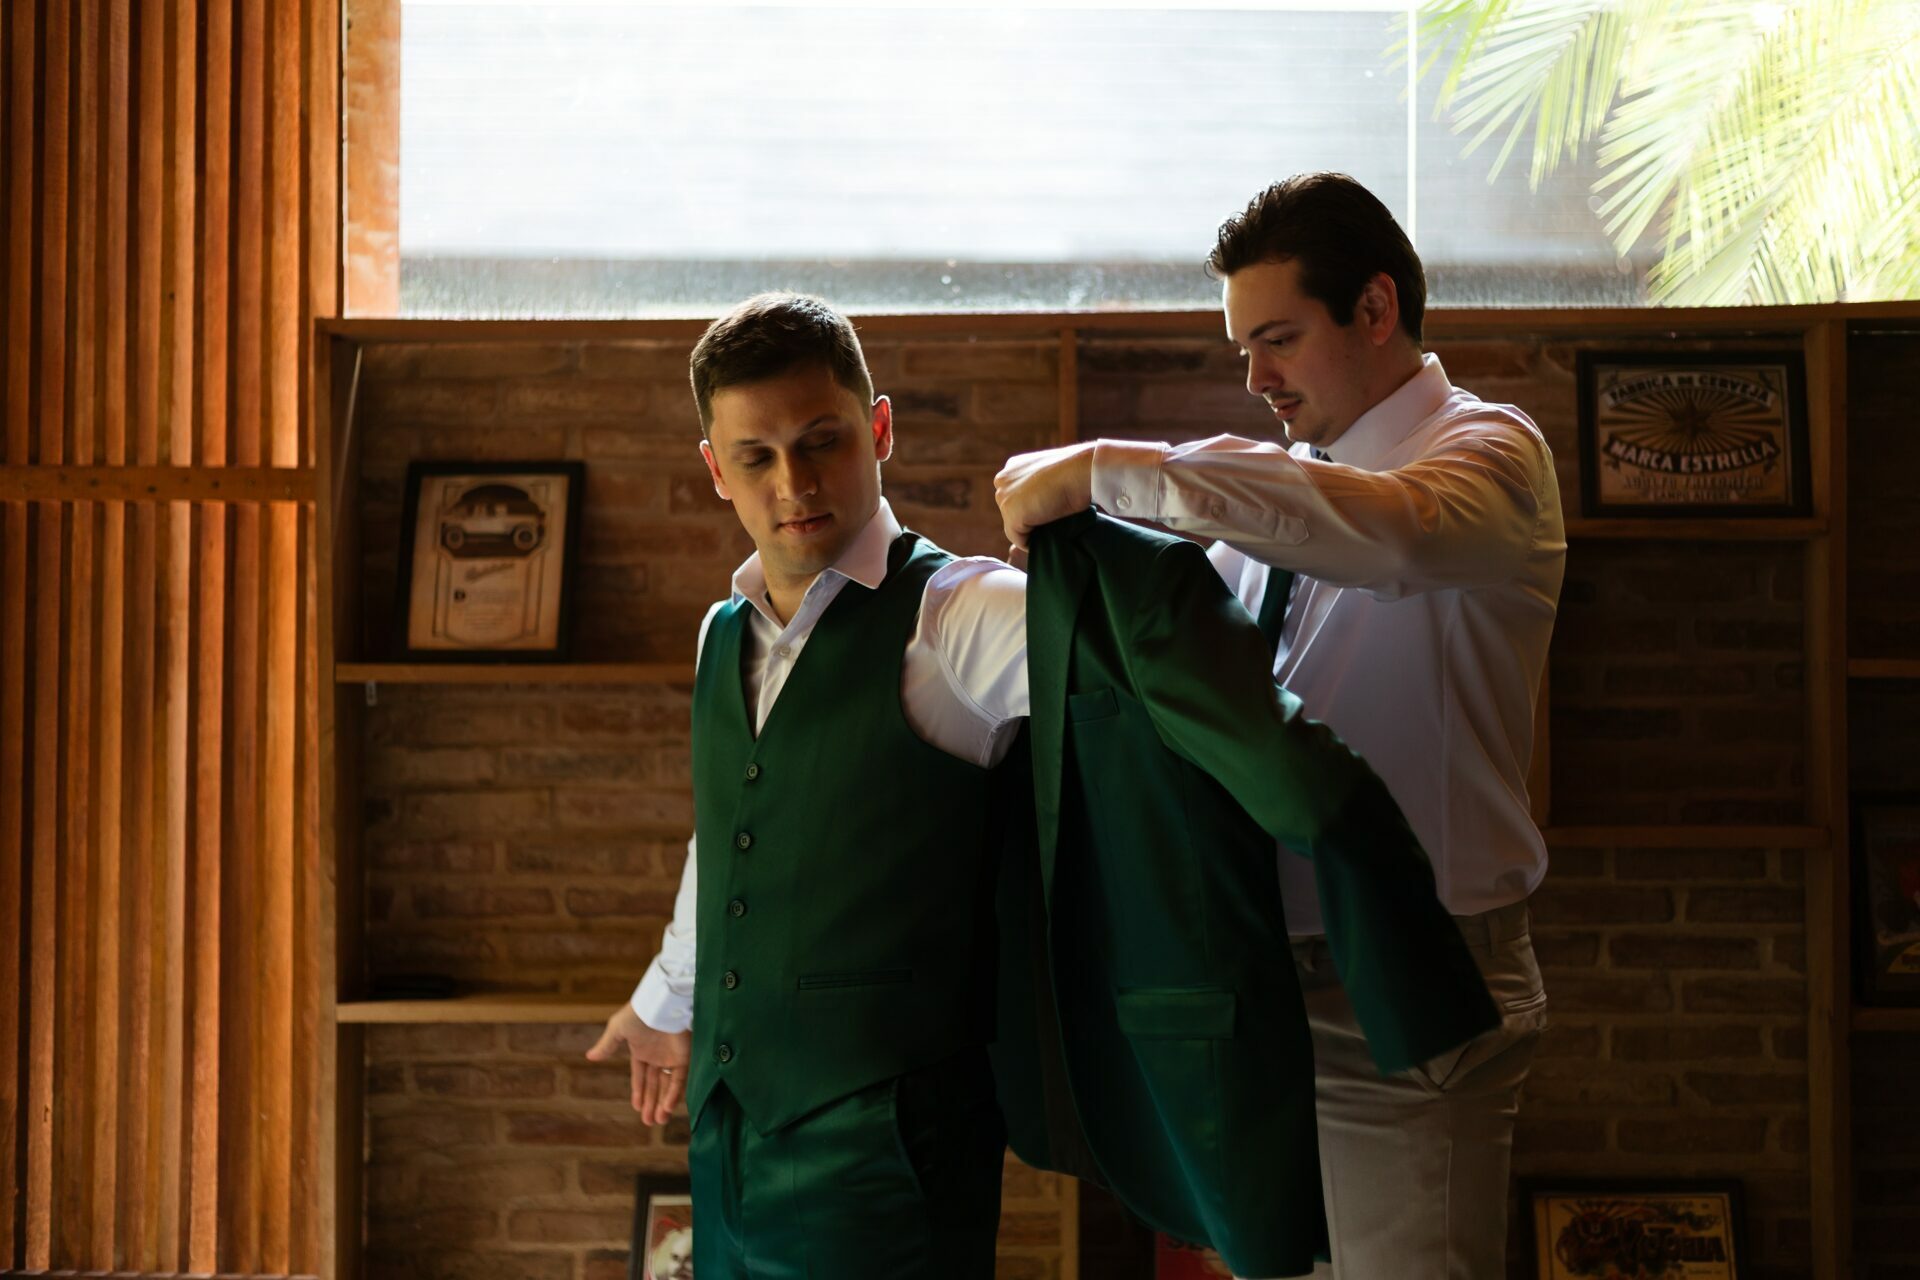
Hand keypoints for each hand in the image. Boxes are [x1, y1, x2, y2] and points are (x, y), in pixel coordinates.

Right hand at [586, 1003, 691, 1125]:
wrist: (660, 1005)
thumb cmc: (638, 1015)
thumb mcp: (617, 1030)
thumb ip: (607, 1045)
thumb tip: (589, 1057)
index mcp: (641, 1051)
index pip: (640, 1077)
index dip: (638, 1092)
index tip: (636, 1107)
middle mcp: (656, 1057)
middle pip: (654, 1085)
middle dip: (650, 1103)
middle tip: (648, 1123)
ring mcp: (670, 1057)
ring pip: (667, 1086)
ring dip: (662, 1104)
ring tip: (658, 1122)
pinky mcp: (684, 1057)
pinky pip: (679, 1080)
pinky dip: (673, 1094)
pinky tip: (667, 1108)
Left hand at [994, 442, 1096, 550]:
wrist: (1080, 470)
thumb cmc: (1075, 470)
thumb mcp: (1051, 474)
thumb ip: (1039, 486)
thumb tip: (1041, 507)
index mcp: (1012, 466)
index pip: (1014, 496)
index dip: (1030, 507)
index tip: (1048, 512)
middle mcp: (1002, 480)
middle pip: (1011, 512)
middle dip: (1028, 520)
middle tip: (1052, 522)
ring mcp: (1004, 498)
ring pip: (1014, 526)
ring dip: (1032, 531)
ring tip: (1053, 527)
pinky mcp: (1012, 516)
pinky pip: (1019, 539)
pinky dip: (1033, 543)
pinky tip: (1049, 537)